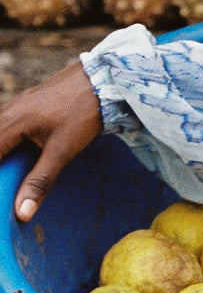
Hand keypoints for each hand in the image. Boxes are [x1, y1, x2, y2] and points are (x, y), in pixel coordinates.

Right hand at [0, 62, 102, 221]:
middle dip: (1, 167)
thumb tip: (21, 213)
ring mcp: (15, 105)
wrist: (103, 78)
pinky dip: (6, 143)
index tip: (3, 193)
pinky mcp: (25, 103)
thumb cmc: (82, 113)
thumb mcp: (62, 151)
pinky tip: (16, 155)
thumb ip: (40, 182)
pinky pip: (5, 125)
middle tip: (7, 186)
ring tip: (10, 176)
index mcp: (9, 123)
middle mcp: (6, 111)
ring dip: (3, 154)